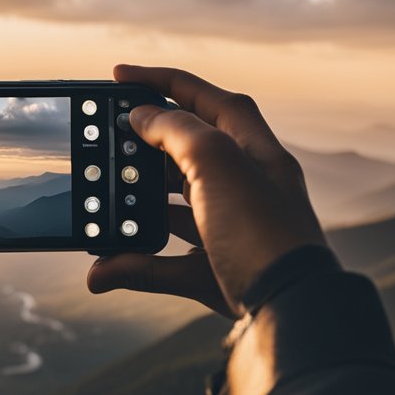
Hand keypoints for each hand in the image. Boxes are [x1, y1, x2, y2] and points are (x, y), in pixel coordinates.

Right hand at [88, 65, 325, 316]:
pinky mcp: (216, 272)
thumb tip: (142, 118)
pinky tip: (103, 269)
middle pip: (184, 151)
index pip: (204, 97)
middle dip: (142, 147)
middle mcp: (244, 186)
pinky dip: (132, 264)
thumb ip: (176, 131)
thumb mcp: (217, 164)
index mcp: (254, 149)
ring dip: (131, 210)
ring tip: (101, 205)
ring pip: (169, 209)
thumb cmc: (264, 234)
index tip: (117, 76)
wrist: (292, 318)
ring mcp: (229, 230)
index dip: (161, 80)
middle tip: (106, 143)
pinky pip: (163, 263)